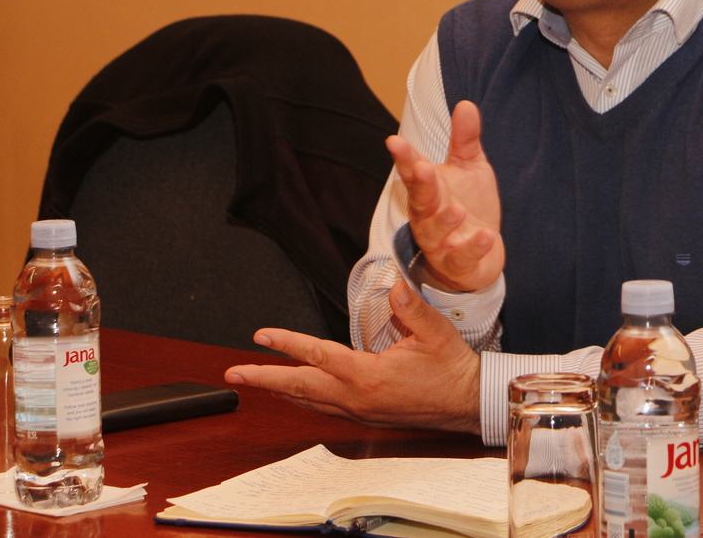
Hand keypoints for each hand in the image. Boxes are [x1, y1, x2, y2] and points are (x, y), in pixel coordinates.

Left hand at [224, 281, 481, 433]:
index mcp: (369, 376)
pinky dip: (303, 398)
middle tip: (234, 374)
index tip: (261, 336)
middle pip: (300, 388)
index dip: (287, 344)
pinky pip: (325, 408)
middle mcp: (358, 398)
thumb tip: (394, 284)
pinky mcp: (367, 416)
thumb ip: (412, 308)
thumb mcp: (436, 333)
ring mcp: (360, 411)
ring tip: (256, 380)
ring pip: (309, 401)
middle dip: (264, 379)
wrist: (468, 402)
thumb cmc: (452, 368)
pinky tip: (296, 393)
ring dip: (280, 390)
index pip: (318, 355)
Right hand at [387, 100, 503, 291]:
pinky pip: (462, 257)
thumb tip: (465, 103)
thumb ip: (465, 139)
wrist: (481, 254)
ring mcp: (441, 242)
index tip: (394, 141)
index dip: (404, 157)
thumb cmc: (469, 205)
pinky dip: (472, 248)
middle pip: (419, 200)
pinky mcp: (458, 264)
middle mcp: (428, 216)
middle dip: (419, 184)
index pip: (412, 171)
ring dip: (443, 221)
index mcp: (428, 190)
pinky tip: (486, 235)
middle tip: (421, 168)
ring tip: (456, 209)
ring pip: (434, 233)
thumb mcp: (470, 168)